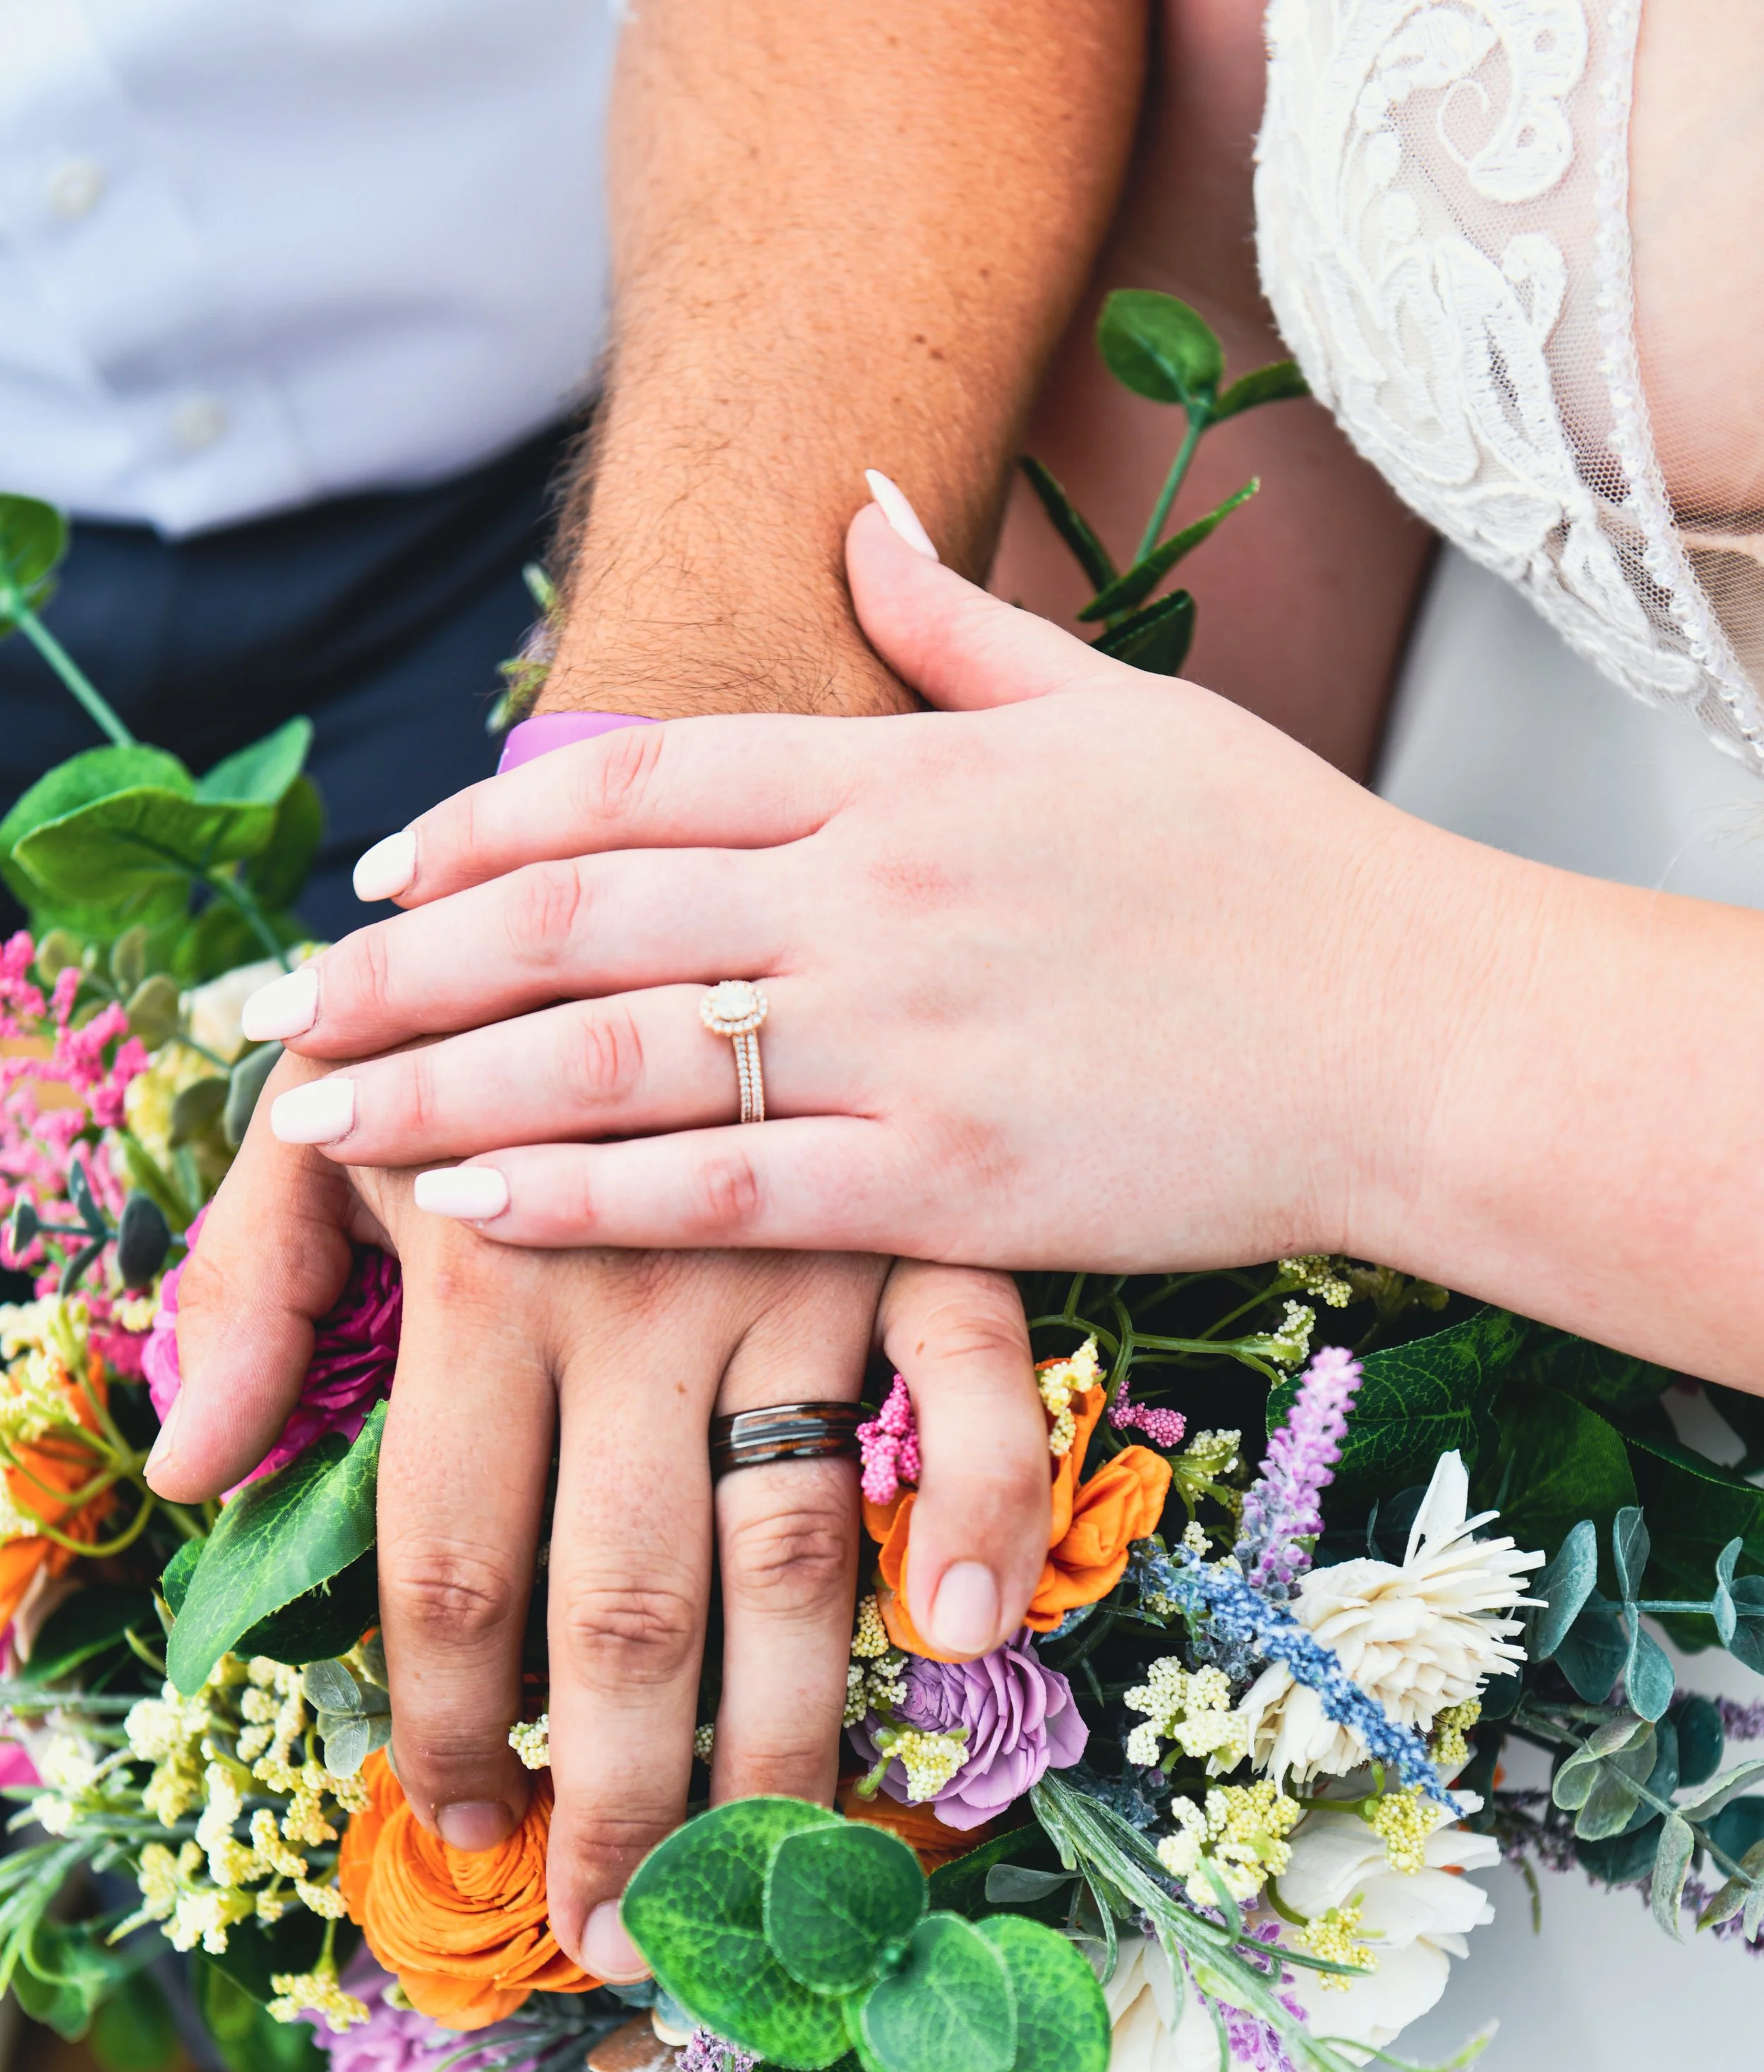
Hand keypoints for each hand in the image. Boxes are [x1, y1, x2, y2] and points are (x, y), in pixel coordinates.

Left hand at [147, 1054, 1052, 1970]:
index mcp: (480, 1268)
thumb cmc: (489, 987)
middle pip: (621, 1604)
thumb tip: (186, 1467)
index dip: (446, 1727)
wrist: (698, 794)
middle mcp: (636, 1287)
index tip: (459, 1834)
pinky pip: (973, 1396)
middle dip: (616, 1802)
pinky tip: (965, 1644)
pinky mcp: (924, 1231)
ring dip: (779, 1736)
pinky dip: (985, 1514)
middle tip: (617, 1943)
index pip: (448, 1561)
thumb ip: (248, 1284)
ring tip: (766, 1887)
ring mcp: (797, 1265)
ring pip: (789, 1547)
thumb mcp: (325, 1108)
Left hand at [244, 501, 1444, 1273]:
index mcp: (903, 773)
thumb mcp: (1116, 707)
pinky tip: (473, 1209)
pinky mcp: (945, 1182)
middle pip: (580, 914)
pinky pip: (720, 1192)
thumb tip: (863, 509)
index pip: (636, 776)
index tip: (383, 875)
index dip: (484, 822)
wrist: (1418, 1029)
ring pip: (616, 1054)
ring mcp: (901, 1042)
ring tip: (323, 1121)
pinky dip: (582, 1199)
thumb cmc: (1276, 867)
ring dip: (445, 1085)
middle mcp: (872, 897)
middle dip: (408, 965)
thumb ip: (958, 624)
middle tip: (292, 1014)